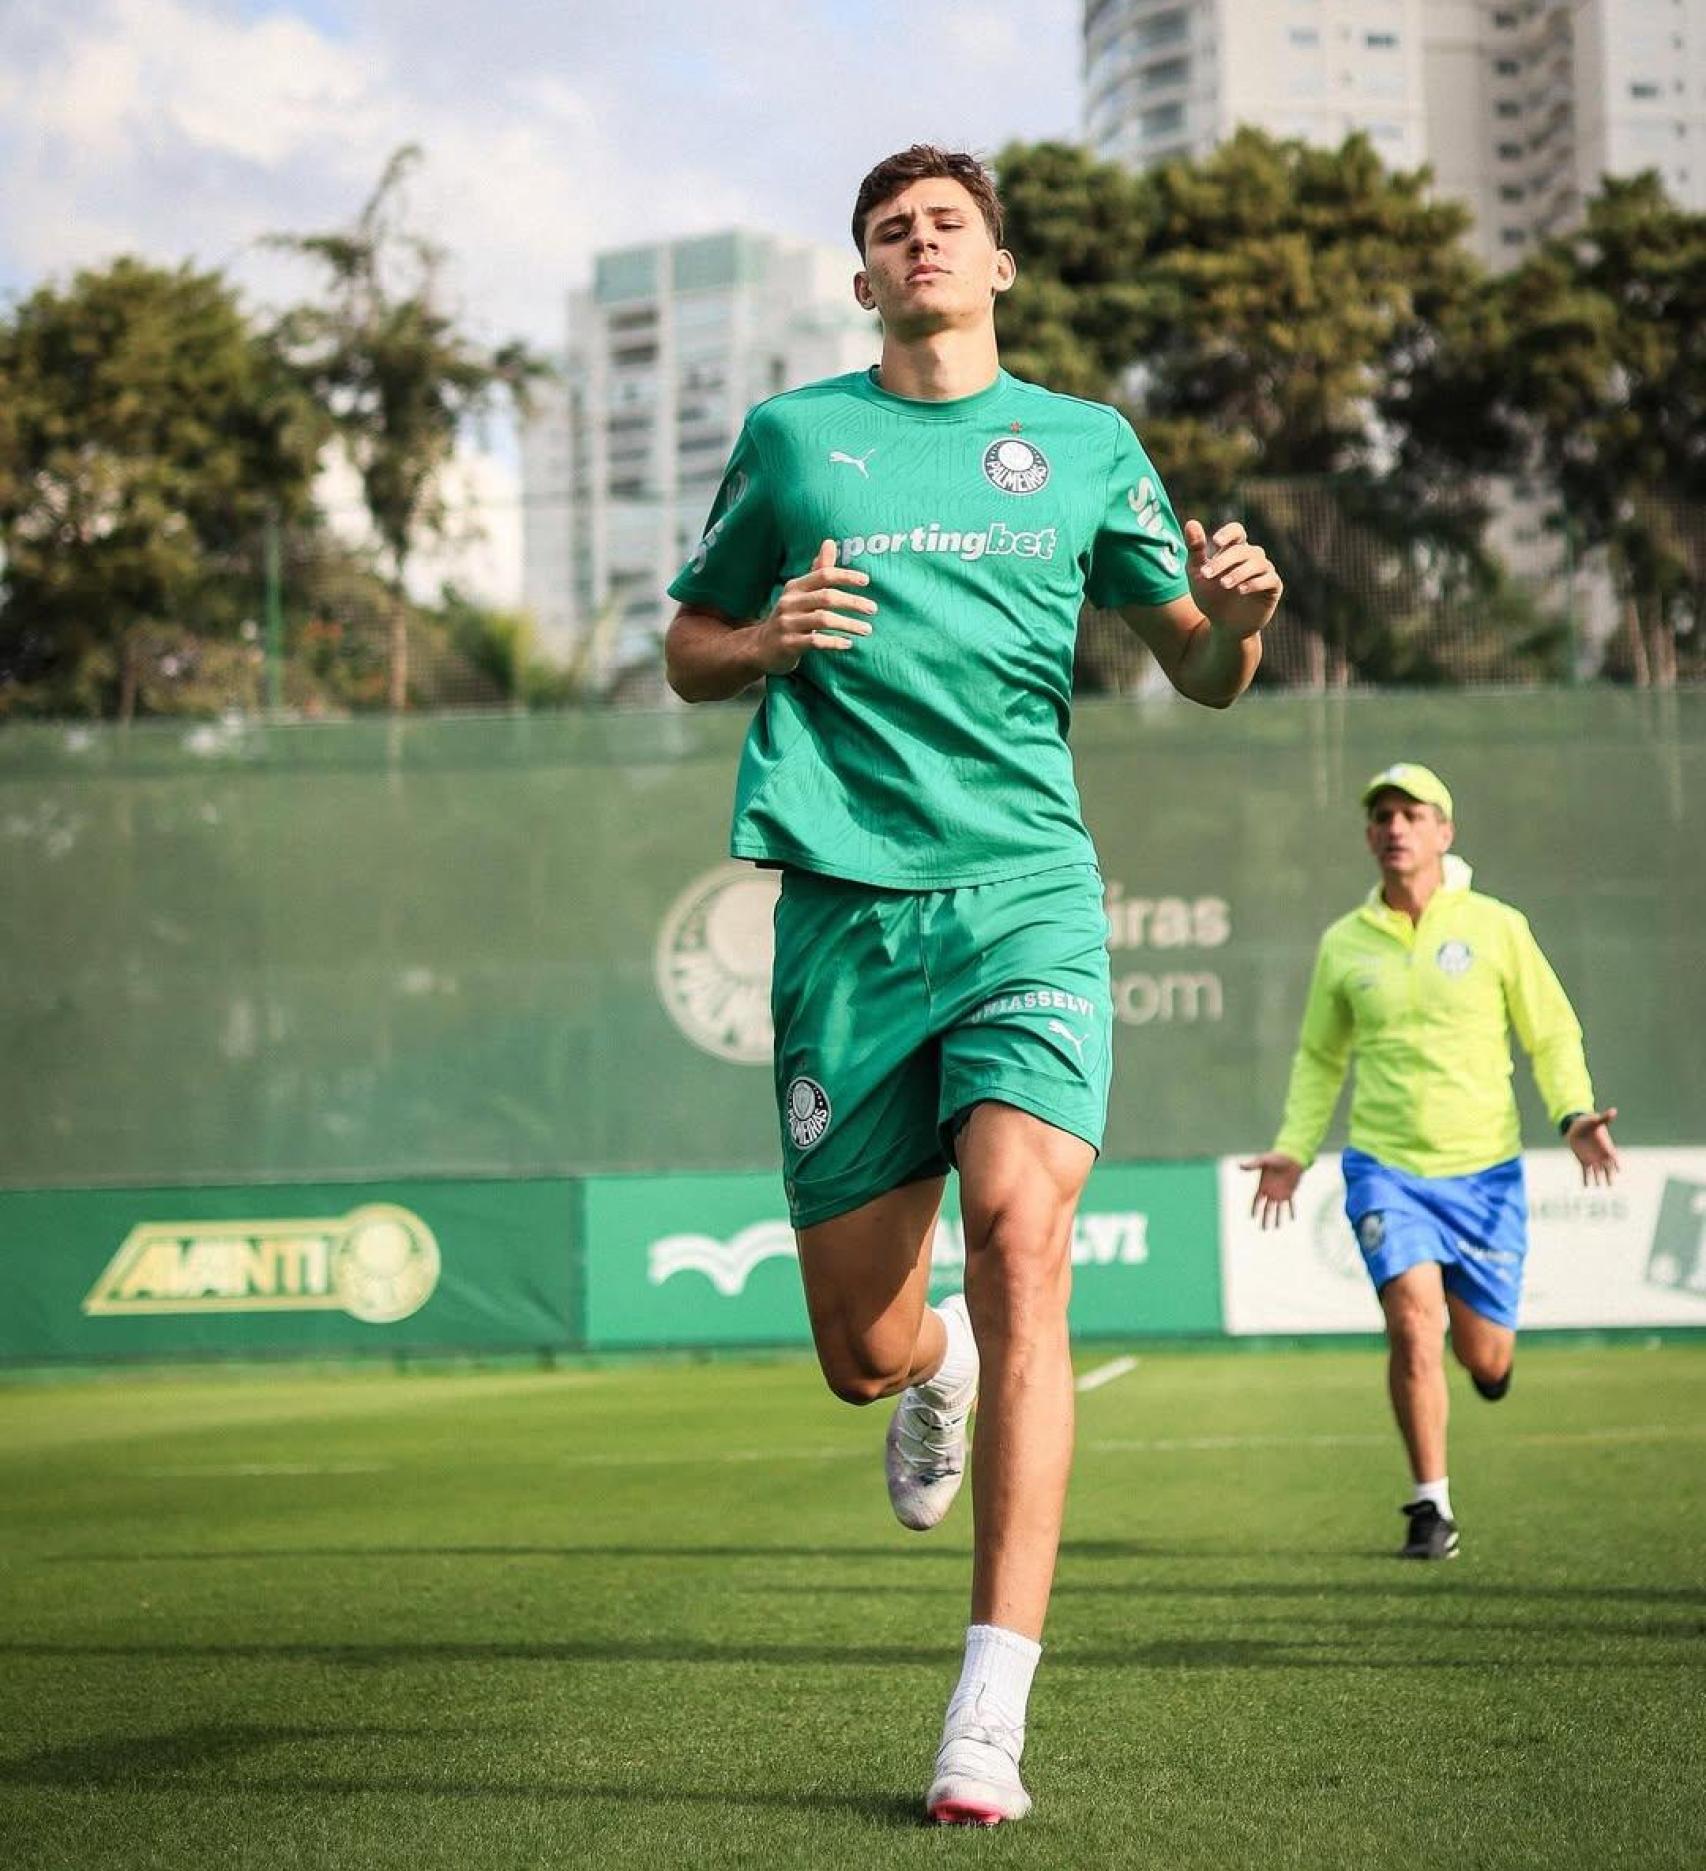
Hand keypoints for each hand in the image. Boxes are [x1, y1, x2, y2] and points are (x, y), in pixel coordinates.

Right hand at [753, 539, 875, 674]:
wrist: (761, 647)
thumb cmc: (790, 616)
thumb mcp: (800, 592)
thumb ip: (818, 570)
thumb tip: (830, 542)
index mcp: (795, 587)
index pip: (823, 575)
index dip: (845, 576)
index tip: (866, 581)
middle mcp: (789, 602)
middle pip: (827, 597)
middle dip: (853, 602)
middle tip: (873, 609)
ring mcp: (787, 623)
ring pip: (823, 619)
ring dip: (849, 624)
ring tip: (867, 629)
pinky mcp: (788, 644)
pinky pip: (815, 641)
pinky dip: (834, 642)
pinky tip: (848, 644)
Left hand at [1185, 520, 1282, 637]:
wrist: (1223, 626)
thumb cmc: (1211, 597)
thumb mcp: (1198, 574)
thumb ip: (1195, 549)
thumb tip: (1191, 522)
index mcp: (1235, 550)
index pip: (1237, 531)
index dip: (1228, 533)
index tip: (1215, 542)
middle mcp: (1252, 558)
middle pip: (1243, 550)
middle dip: (1224, 561)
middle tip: (1207, 574)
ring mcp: (1265, 572)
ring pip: (1258, 563)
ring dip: (1239, 572)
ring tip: (1223, 584)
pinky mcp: (1273, 588)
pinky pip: (1270, 579)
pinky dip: (1255, 583)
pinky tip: (1240, 590)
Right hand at [1240, 1151, 1302, 1228]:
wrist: (1291, 1157)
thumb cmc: (1277, 1157)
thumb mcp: (1264, 1161)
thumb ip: (1253, 1165)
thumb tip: (1239, 1165)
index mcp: (1263, 1186)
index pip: (1257, 1201)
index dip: (1254, 1209)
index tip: (1252, 1217)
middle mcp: (1271, 1192)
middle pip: (1266, 1209)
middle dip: (1265, 1219)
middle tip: (1263, 1229)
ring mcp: (1280, 1193)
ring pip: (1278, 1209)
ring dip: (1277, 1218)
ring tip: (1276, 1228)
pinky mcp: (1290, 1192)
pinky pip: (1290, 1204)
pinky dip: (1291, 1211)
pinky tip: (1292, 1218)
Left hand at [1565, 1107, 1619, 1185]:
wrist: (1576, 1127)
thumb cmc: (1588, 1123)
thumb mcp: (1596, 1121)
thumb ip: (1605, 1118)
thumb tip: (1613, 1110)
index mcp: (1607, 1148)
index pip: (1614, 1158)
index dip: (1616, 1164)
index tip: (1618, 1170)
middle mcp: (1602, 1156)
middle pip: (1608, 1169)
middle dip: (1609, 1176)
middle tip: (1610, 1185)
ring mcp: (1593, 1160)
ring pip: (1597, 1173)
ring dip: (1598, 1179)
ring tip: (1598, 1187)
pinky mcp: (1584, 1162)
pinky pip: (1586, 1173)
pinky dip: (1586, 1179)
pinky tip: (1586, 1186)